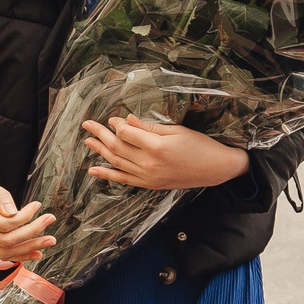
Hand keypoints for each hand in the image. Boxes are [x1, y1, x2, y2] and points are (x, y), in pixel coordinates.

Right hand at [0, 161, 55, 269]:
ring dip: (30, 248)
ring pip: (5, 252)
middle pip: (7, 241)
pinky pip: (1, 254)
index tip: (38, 205)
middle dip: (32, 233)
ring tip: (50, 240)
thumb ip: (0, 197)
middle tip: (51, 219)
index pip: (4, 224)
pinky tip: (36, 252)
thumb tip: (14, 213)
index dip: (25, 217)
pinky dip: (19, 255)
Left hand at [82, 115, 250, 191]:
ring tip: (88, 141)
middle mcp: (149, 164)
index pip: (126, 133)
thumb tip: (127, 120)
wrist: (215, 169)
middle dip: (100, 134)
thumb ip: (149, 127)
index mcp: (157, 147)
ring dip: (100, 151)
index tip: (113, 118)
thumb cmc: (200, 146)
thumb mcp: (177, 131)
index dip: (117, 124)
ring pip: (117, 162)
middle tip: (87, 124)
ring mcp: (148, 177)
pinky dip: (107, 174)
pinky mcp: (150, 185)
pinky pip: (123, 179)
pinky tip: (94, 170)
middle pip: (117, 147)